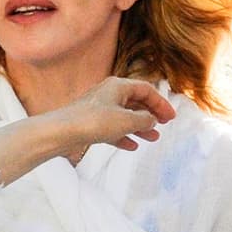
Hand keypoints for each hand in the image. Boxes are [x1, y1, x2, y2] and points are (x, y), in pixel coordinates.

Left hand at [58, 77, 176, 159]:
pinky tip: (131, 145)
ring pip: (125, 116)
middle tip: (163, 125)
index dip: (160, 103)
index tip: (170, 117)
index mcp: (118, 86)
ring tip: (152, 138)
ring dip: (140, 127)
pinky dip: (124, 135)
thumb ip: (144, 120)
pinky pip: (113, 128)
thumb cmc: (93, 121)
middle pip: (136, 102)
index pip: (146, 90)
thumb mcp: (126, 120)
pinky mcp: (91, 123)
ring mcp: (99, 108)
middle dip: (151, 115)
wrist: (62, 132)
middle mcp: (109, 94)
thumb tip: (151, 120)